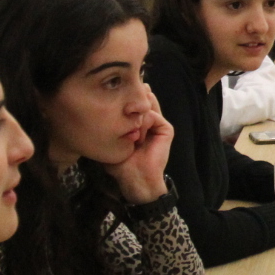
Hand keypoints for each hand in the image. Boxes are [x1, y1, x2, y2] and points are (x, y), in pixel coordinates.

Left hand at [103, 86, 171, 203]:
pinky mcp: (166, 129)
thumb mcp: (112, 140)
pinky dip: (144, 124)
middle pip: (142, 99)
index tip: (114, 99)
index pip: (134, 102)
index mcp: (138, 123)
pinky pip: (153, 116)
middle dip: (133, 100)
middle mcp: (149, 121)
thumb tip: (108, 105)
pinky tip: (139, 137)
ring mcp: (158, 124)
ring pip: (147, 106)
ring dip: (136, 117)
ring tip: (130, 133)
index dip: (126, 96)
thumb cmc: (121, 163)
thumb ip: (113, 123)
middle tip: (124, 108)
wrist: (135, 178)